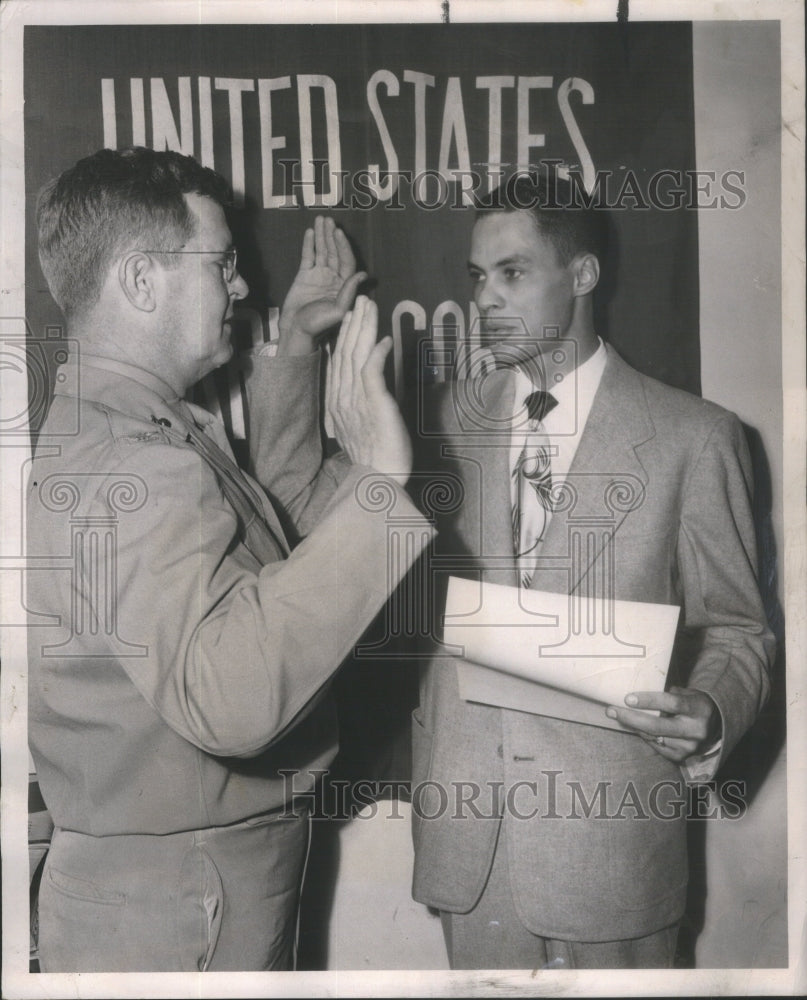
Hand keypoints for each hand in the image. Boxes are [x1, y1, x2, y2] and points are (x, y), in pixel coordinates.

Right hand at [278, 216, 366, 355]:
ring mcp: (318, 276)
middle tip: (328, 219)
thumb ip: (349, 292)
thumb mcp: (338, 311)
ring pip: (321, 251)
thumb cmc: (319, 324)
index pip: (346, 261)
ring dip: (321, 236)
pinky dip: (309, 244)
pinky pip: (308, 257)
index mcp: (343, 286)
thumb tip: (362, 274)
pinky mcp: (304, 276)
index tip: (338, 233)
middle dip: (331, 236)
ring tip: (320, 220)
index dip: (343, 246)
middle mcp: (332, 278)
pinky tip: (309, 232)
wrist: (297, 330)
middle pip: (334, 252)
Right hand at [326, 296, 411, 483]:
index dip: (344, 337)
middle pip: (346, 352)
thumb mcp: (361, 425)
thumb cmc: (374, 457)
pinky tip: (383, 338)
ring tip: (368, 307)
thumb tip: (364, 386)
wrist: (378, 479)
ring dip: (363, 329)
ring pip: (356, 356)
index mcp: (337, 402)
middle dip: (353, 323)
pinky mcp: (375, 404)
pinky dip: (376, 353)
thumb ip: (359, 403)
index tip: (349, 316)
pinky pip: (372, 372)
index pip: (339, 362)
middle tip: (360, 299)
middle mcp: (343, 398)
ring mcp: (357, 400)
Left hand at [605, 686, 720, 762]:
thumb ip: (667, 692)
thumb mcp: (687, 693)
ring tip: (620, 716)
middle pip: (657, 726)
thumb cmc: (694, 703)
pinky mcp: (682, 757)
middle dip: (630, 718)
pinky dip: (644, 736)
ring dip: (634, 726)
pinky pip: (656, 746)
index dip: (648, 701)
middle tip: (611, 710)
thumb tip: (638, 688)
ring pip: (653, 737)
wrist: (715, 725)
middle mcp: (696, 730)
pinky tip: (637, 727)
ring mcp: (689, 747)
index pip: (671, 703)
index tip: (627, 698)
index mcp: (699, 709)